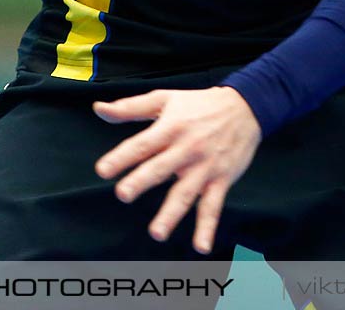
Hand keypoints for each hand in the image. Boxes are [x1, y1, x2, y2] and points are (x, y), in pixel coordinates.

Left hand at [93, 87, 259, 254]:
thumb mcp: (164, 98)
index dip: (122, 157)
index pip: (142, 144)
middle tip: (124, 194)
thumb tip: (98, 109)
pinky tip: (201, 246)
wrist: (246, 107)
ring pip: (186, 193)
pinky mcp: (220, 180)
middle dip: (142, 181)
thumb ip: (129, 107)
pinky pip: (213, 206)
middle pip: (161, 167)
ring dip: (171, 213)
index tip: (103, 170)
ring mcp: (204, 167)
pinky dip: (207, 227)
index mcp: (170, 128)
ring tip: (157, 232)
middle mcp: (186, 149)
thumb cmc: (199, 104)